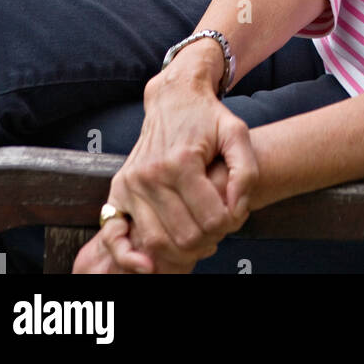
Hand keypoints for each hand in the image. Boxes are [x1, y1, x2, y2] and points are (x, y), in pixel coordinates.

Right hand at [73, 45, 257, 274]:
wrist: (173, 97)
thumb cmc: (207, 117)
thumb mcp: (237, 133)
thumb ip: (246, 171)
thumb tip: (237, 209)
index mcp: (181, 162)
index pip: (212, 219)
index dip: (231, 224)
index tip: (236, 213)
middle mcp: (151, 175)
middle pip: (185, 236)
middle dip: (210, 239)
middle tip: (220, 226)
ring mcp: (131, 185)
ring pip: (157, 243)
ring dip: (182, 251)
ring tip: (200, 237)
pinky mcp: (119, 190)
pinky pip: (117, 235)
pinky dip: (129, 257)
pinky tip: (148, 266)